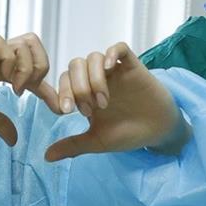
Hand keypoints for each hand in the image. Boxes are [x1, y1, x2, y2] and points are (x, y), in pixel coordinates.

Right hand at [0, 34, 62, 145]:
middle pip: (34, 44)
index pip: (32, 72)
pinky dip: (10, 62)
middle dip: (44, 67)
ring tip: (17, 89)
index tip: (59, 109)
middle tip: (33, 91)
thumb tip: (14, 140)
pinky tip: (4, 81)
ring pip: (24, 42)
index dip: (48, 89)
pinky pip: (2, 44)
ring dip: (28, 66)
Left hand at [45, 43, 183, 160]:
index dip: (61, 93)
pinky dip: (112, 54)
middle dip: (77, 87)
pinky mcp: (133, 66)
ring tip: (103, 102)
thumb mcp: (97, 141)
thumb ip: (73, 145)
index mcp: (86, 93)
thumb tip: (46, 157)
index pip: (64, 81)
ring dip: (93, 78)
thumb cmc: (128, 134)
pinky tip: (111, 69)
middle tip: (88, 109)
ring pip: (93, 57)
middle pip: (75, 66)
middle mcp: (98, 79)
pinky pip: (119, 48)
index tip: (66, 112)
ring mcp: (115, 72)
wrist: (158, 131)